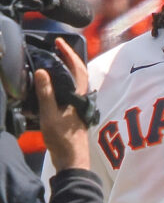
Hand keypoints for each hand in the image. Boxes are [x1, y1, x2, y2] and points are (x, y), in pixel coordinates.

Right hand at [34, 37, 90, 171]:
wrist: (72, 160)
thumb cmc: (63, 139)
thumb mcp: (50, 114)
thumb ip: (46, 93)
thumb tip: (43, 72)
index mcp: (79, 97)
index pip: (78, 69)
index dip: (70, 54)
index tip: (59, 42)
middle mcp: (81, 99)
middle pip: (79, 73)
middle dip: (69, 58)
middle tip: (56, 47)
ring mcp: (78, 106)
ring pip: (74, 82)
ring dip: (66, 69)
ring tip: (52, 60)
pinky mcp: (73, 113)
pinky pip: (69, 91)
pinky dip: (62, 82)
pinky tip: (51, 82)